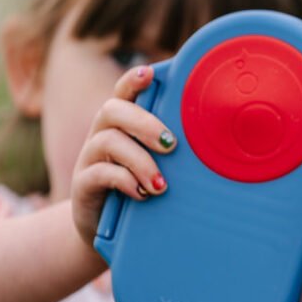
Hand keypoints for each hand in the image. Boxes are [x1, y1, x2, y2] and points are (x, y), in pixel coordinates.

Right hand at [70, 65, 174, 245]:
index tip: (150, 73)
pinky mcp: (83, 184)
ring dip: (140, 160)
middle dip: (144, 122)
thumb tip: (218, 142)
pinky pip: (99, 174)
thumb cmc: (142, 187)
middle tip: (171, 144)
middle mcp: (102, 134)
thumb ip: (175, 150)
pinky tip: (143, 194)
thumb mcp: (160, 165)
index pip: (124, 92)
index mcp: (122, 124)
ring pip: (108, 141)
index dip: (134, 80)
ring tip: (162, 185)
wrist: (106, 227)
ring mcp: (90, 158)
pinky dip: (124, 181)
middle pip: (113, 110)